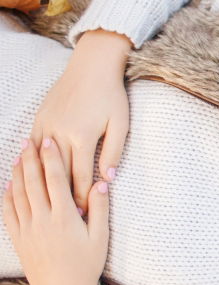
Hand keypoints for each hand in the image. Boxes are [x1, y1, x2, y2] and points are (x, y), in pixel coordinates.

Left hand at [3, 139, 109, 284]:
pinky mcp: (18, 240)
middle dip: (30, 159)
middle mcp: (42, 220)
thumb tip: (100, 184)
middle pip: (33, 182)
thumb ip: (99, 209)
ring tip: (19, 157)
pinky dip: (7, 196)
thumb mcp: (100, 237)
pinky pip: (8, 213)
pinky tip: (8, 185)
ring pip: (18, 194)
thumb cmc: (86, 266)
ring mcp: (27, 230)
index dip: (51, 159)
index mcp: (64, 217)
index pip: (55, 180)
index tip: (49, 142)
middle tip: (30, 141)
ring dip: (17, 173)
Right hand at [32, 30, 130, 212]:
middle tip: (67, 218)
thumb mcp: (120, 124)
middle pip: (60, 173)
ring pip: (43, 162)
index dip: (82, 198)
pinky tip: (34, 176)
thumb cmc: (111, 95)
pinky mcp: (40, 118)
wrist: (92, 66)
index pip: (81, 176)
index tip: (83, 216)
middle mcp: (60, 132)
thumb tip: (108, 179)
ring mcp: (47, 125)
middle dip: (64, 196)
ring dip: (45, 183)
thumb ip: (113, 152)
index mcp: (82, 136)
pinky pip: (33, 146)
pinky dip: (33, 163)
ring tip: (48, 202)